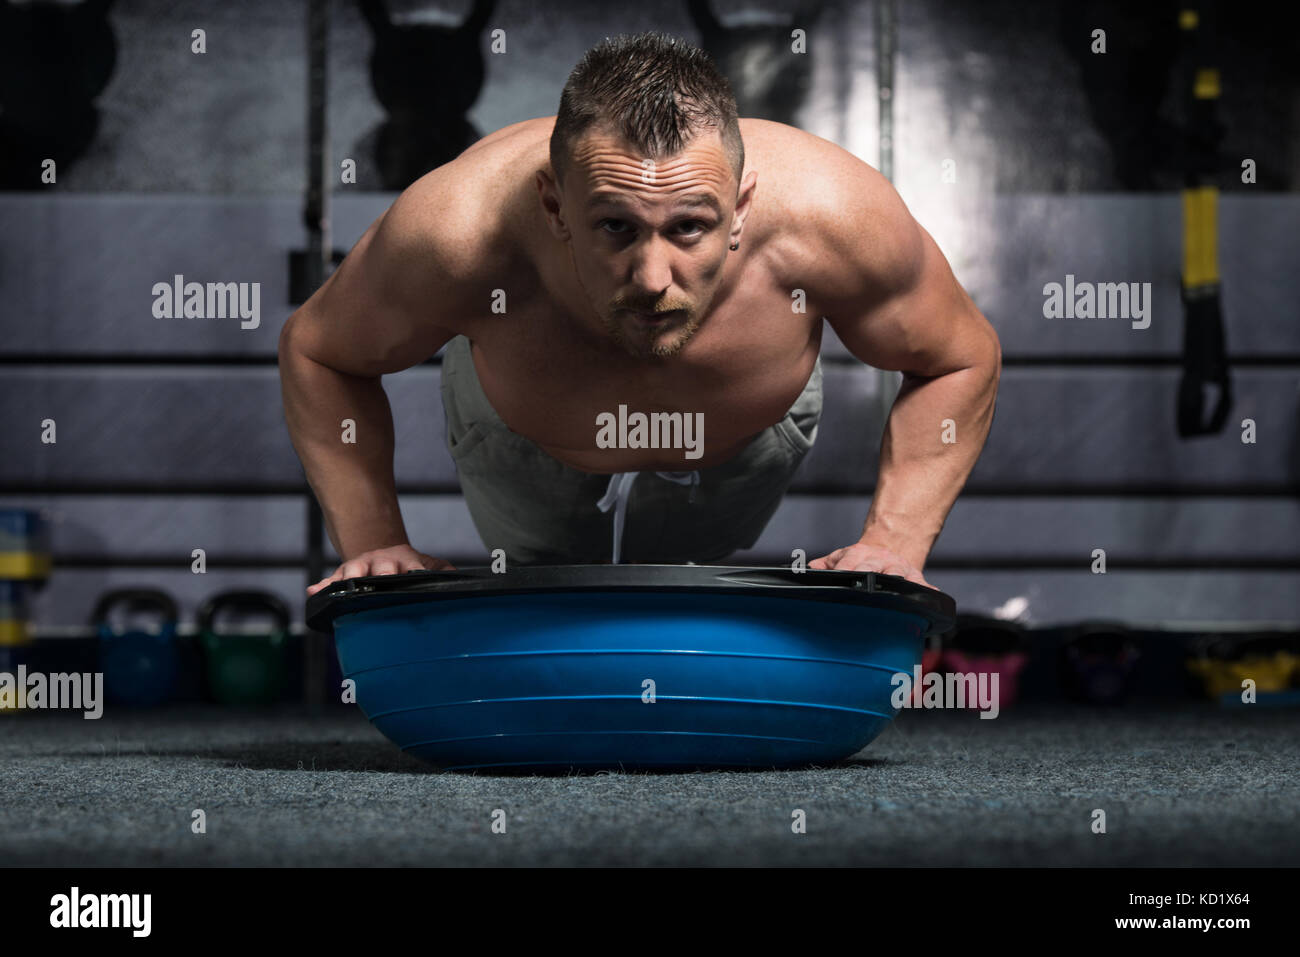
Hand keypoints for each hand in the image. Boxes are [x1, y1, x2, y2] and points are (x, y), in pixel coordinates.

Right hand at [307, 544, 455, 594]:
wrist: (382, 551)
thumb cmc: (409, 565)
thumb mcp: (428, 564)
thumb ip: (443, 571)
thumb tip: (458, 577)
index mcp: (405, 561)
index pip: (413, 568)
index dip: (415, 573)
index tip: (417, 577)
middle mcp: (382, 562)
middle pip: (382, 567)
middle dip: (382, 573)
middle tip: (382, 580)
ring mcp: (362, 567)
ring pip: (353, 571)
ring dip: (350, 576)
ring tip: (346, 583)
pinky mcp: (344, 574)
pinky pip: (331, 580)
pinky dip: (322, 586)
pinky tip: (313, 591)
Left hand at [808, 542, 931, 587]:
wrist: (889, 547)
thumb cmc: (861, 559)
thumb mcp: (841, 558)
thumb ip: (823, 565)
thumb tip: (806, 571)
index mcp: (860, 555)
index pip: (850, 562)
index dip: (846, 569)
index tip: (843, 576)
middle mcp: (880, 560)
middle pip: (874, 568)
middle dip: (870, 575)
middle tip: (865, 586)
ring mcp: (899, 569)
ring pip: (899, 575)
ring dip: (897, 581)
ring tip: (895, 590)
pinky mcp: (916, 578)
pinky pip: (923, 585)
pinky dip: (926, 591)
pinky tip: (929, 596)